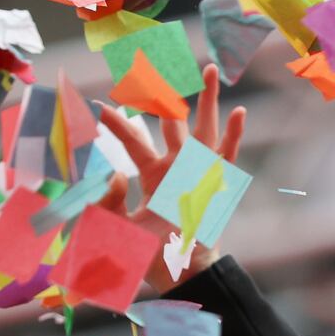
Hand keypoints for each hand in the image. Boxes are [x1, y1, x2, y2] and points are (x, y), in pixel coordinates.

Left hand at [94, 62, 246, 294]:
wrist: (180, 272)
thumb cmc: (149, 252)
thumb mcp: (119, 226)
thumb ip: (108, 201)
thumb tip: (115, 173)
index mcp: (153, 172)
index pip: (132, 138)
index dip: (114, 121)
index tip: (95, 104)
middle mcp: (177, 165)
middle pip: (171, 120)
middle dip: (164, 93)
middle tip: (157, 63)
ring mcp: (199, 171)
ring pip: (204, 127)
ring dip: (207, 99)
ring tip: (209, 70)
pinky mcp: (217, 183)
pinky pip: (228, 155)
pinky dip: (234, 134)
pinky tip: (239, 111)